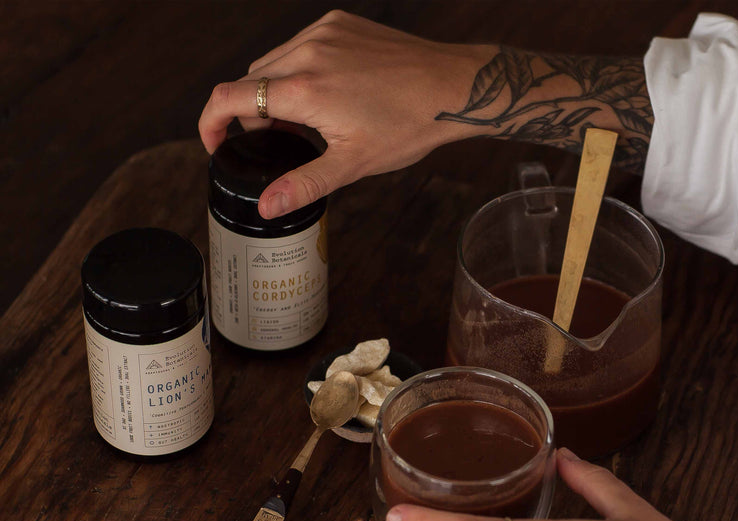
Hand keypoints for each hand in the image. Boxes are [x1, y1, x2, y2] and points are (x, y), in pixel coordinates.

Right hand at [198, 10, 491, 218]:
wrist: (452, 88)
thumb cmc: (409, 126)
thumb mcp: (354, 163)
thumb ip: (304, 183)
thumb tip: (266, 206)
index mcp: (304, 89)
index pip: (229, 97)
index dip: (211, 122)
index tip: (218, 143)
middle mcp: (307, 52)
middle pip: (250, 80)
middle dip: (253, 113)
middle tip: (282, 140)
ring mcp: (323, 32)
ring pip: (273, 60)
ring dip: (275, 89)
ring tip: (307, 119)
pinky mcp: (339, 22)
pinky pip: (300, 44)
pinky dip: (299, 67)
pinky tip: (327, 90)